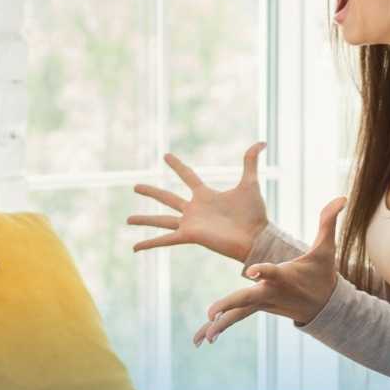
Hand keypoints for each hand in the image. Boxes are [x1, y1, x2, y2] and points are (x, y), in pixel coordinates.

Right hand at [127, 143, 269, 262]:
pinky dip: (149, 243)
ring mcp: (190, 223)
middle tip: (135, 185)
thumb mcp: (250, 183)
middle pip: (167, 197)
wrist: (256, 236)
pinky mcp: (189, 235)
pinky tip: (135, 247)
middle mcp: (194, 209)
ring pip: (161, 219)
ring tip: (127, 219)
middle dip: (151, 191)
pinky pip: (165, 240)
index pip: (187, 176)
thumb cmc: (254, 214)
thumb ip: (250, 162)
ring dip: (144, 219)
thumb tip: (262, 141)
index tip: (165, 156)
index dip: (176, 166)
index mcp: (206, 195)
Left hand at [194, 196, 346, 346]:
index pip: (272, 272)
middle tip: (210, 313)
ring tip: (200, 339)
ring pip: (237, 314)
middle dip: (229, 305)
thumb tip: (342, 196)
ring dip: (219, 326)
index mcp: (284, 276)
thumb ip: (328, 221)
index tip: (251, 271)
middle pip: (246, 299)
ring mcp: (262, 303)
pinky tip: (199, 340)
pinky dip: (219, 328)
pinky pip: (235, 318)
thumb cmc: (322, 273)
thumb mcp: (327, 248)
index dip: (263, 271)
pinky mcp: (256, 308)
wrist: (325, 306)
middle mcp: (269, 292)